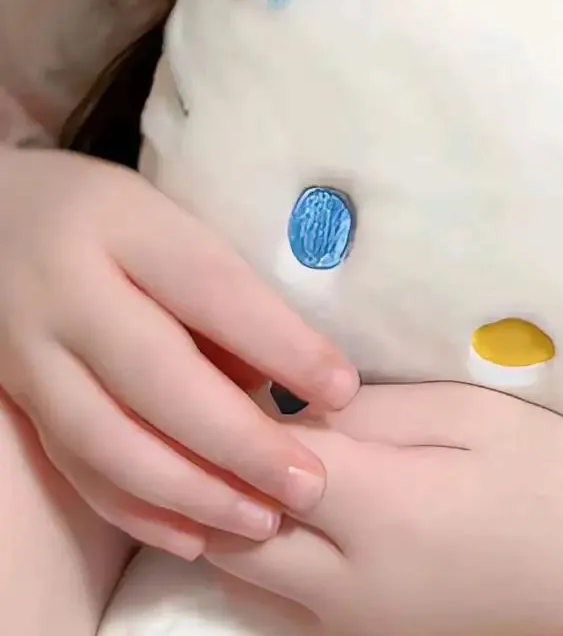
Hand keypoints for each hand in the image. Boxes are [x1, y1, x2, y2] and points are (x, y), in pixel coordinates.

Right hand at [0, 147, 359, 559]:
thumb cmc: (112, 216)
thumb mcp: (170, 222)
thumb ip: (220, 294)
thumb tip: (282, 384)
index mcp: (123, 224)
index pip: (212, 288)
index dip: (280, 344)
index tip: (342, 390)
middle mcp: (66, 289)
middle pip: (157, 378)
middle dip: (240, 442)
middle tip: (308, 484)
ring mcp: (27, 351)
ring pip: (108, 440)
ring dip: (193, 493)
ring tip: (263, 520)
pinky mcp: (14, 398)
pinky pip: (73, 468)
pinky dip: (137, 510)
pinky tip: (195, 533)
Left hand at [204, 383, 562, 635]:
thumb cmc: (550, 478)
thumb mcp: (474, 416)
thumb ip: (378, 407)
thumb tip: (300, 404)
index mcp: (378, 510)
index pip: (265, 456)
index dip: (239, 409)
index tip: (235, 366)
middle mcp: (346, 583)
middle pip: (232, 528)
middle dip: (219, 468)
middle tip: (232, 410)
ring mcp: (352, 626)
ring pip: (243, 576)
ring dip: (231, 516)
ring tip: (249, 456)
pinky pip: (279, 603)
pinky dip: (262, 558)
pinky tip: (287, 512)